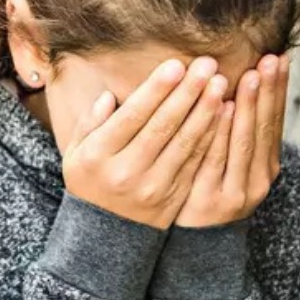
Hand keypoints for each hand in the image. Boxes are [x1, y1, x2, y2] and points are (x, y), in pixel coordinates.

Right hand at [64, 57, 227, 229]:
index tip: (176, 65)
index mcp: (99, 155)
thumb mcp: (76, 153)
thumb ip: (90, 123)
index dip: (156, 90)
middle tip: (207, 65)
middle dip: (187, 93)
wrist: (105, 234)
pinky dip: (211, 137)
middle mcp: (126, 171)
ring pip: (184, 143)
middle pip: (162, 126)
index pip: (132, 116)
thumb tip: (108, 96)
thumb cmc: (91, 181)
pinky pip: (196, 162)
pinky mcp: (174, 197)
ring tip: (220, 83)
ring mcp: (153, 186)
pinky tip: (223, 114)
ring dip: (205, 111)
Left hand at [175, 54, 288, 226]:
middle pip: (264, 128)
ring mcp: (237, 191)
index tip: (279, 58)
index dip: (278, 90)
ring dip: (249, 107)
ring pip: (244, 141)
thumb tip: (238, 84)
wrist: (193, 245)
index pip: (274, 121)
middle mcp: (258, 178)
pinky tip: (223, 109)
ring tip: (251, 76)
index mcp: (265, 166)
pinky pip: (216, 158)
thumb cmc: (207, 192)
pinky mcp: (213, 200)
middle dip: (268, 92)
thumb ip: (233, 132)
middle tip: (269, 60)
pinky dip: (222, 133)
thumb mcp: (227, 164)